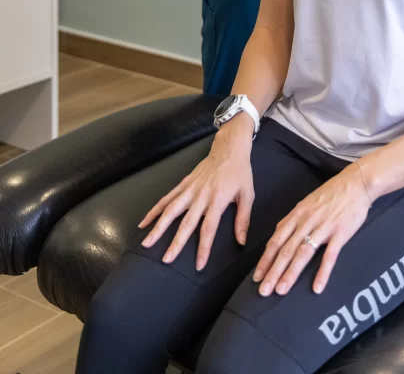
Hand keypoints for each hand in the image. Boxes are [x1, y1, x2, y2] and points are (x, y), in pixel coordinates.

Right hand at [138, 125, 253, 270]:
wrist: (229, 149)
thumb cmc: (240, 173)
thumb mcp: (248, 195)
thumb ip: (243, 219)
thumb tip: (241, 242)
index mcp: (218, 199)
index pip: (209, 228)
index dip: (204, 247)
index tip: (198, 264)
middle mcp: (201, 195)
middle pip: (186, 222)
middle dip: (176, 242)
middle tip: (166, 260)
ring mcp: (190, 189)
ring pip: (171, 210)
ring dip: (158, 227)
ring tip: (147, 243)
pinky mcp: (183, 184)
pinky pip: (166, 198)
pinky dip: (154, 210)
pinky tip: (144, 222)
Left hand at [253, 162, 370, 296]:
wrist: (356, 182)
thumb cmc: (331, 193)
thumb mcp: (307, 202)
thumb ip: (293, 219)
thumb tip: (278, 234)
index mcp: (297, 214)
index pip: (276, 240)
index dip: (265, 260)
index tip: (257, 277)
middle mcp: (307, 221)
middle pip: (286, 249)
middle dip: (273, 272)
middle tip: (263, 291)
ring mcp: (323, 227)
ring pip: (303, 253)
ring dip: (290, 273)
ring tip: (281, 290)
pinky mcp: (340, 233)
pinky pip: (329, 255)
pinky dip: (322, 272)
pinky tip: (317, 288)